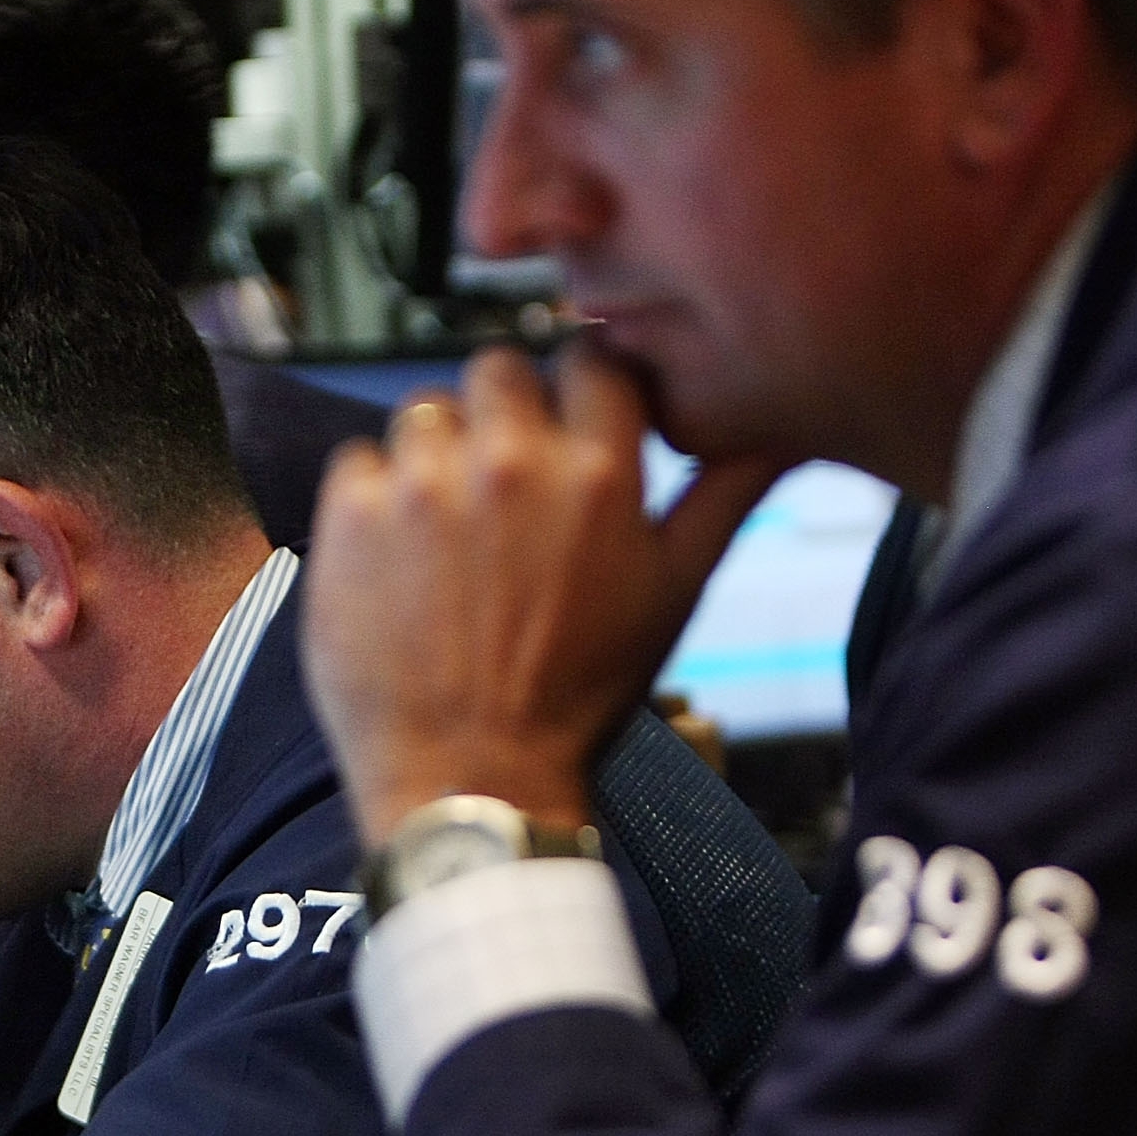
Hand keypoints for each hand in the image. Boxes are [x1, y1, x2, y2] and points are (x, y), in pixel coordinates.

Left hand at [302, 345, 779, 844]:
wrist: (469, 778)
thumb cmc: (578, 694)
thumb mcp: (674, 593)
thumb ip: (727, 494)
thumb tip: (787, 429)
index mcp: (597, 474)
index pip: (590, 357)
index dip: (580, 387)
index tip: (571, 427)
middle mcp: (509, 463)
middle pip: (497, 369)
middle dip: (503, 413)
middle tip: (505, 487)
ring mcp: (422, 485)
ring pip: (424, 409)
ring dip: (437, 452)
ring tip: (447, 529)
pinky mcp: (349, 514)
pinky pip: (358, 458)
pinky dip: (374, 495)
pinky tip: (397, 555)